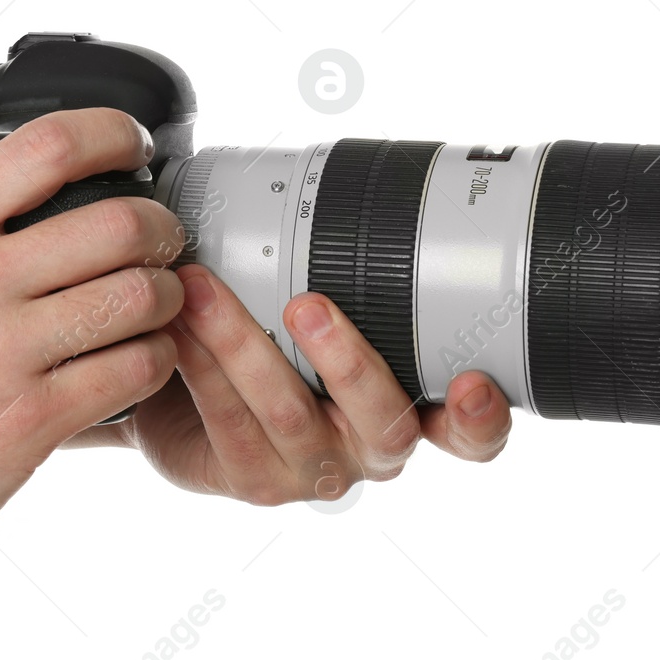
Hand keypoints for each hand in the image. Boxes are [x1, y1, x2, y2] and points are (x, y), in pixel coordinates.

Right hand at [0, 97, 188, 566]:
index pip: (48, 147)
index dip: (113, 133)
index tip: (132, 144)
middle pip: (120, 223)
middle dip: (161, 227)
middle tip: (163, 239)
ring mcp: (5, 354)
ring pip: (141, 297)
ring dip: (167, 296)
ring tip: (157, 302)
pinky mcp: (34, 420)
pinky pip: (135, 369)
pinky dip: (155, 358)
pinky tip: (140, 357)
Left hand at [123, 265, 511, 504]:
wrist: (193, 403)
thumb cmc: (277, 343)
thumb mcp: (324, 307)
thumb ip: (350, 271)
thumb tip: (336, 178)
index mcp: (411, 406)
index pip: (469, 432)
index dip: (481, 417)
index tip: (472, 383)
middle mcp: (371, 447)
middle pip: (384, 422)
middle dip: (345, 360)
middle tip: (307, 304)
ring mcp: (314, 470)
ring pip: (289, 412)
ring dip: (244, 343)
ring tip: (204, 289)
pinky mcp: (255, 480)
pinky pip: (230, 421)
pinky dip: (202, 365)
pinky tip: (177, 327)